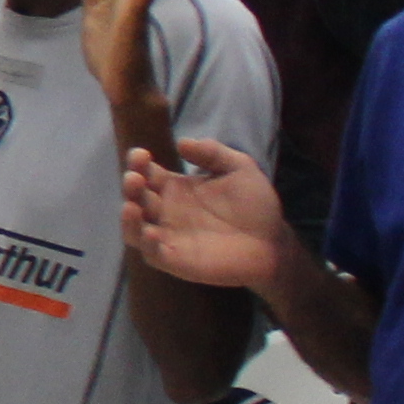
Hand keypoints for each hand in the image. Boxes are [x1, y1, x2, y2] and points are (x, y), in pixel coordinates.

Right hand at [123, 138, 299, 290]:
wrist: (274, 242)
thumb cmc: (255, 205)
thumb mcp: (239, 168)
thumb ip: (212, 153)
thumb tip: (182, 142)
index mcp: (176, 188)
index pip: (147, 173)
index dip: (138, 162)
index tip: (141, 154)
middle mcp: (166, 212)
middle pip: (137, 197)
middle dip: (131, 186)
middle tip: (135, 177)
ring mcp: (169, 237)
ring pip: (134, 228)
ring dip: (128, 218)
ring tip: (132, 207)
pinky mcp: (176, 260)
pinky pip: (152, 254)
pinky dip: (145, 244)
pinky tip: (149, 232)